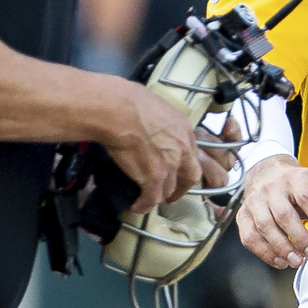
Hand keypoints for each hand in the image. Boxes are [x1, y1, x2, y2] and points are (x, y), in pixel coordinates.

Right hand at [98, 80, 230, 210]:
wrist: (117, 110)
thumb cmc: (128, 101)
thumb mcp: (156, 107)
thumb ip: (162, 123)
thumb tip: (151, 129)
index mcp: (185, 129)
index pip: (191, 154)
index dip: (184, 167)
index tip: (177, 173)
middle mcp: (182, 148)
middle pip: (190, 176)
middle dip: (181, 188)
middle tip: (170, 195)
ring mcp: (170, 164)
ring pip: (169, 189)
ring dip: (158, 196)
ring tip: (147, 200)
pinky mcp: (154, 177)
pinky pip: (151, 198)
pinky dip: (143, 205)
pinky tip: (136, 207)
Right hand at [238, 154, 307, 267]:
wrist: (267, 173)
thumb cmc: (297, 183)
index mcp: (294, 178)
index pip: (306, 197)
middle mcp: (271, 189)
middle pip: (284, 214)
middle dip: (300, 238)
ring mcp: (254, 202)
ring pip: (264, 226)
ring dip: (281, 248)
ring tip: (297, 261)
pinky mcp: (243, 215)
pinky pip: (249, 237)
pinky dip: (264, 253)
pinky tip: (280, 261)